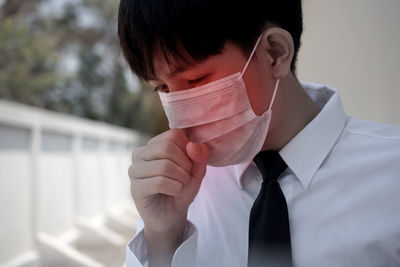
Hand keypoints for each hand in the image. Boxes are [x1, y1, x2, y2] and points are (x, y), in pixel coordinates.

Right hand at [128, 128, 208, 265]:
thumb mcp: (196, 171)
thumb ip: (199, 156)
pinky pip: (159, 182)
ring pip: (164, 165)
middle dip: (185, 164)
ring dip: (181, 178)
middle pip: (167, 147)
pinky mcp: (135, 188)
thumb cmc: (181, 189)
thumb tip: (192, 145)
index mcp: (153, 144)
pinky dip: (175, 188)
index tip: (189, 164)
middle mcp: (140, 153)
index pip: (174, 134)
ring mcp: (134, 170)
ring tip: (180, 186)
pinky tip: (175, 192)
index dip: (188, 150)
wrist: (171, 216)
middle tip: (186, 177)